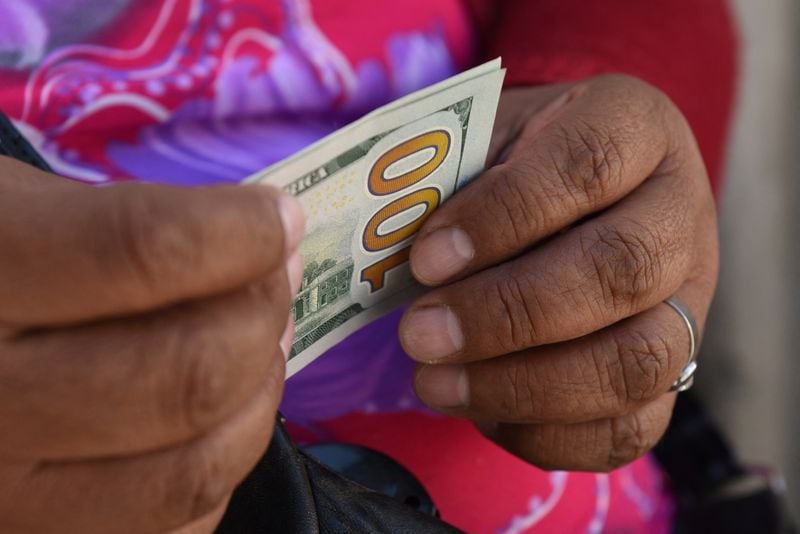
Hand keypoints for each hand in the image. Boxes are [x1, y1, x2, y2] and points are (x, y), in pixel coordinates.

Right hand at [0, 157, 303, 532]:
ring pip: (195, 470)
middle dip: (262, 317)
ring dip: (259, 396)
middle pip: (190, 374)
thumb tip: (263, 241)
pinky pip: (177, 526)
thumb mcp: (16, 209)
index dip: (243, 233)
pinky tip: (212, 414)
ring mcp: (9, 500)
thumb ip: (130, 225)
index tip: (278, 219)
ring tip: (258, 344)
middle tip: (272, 281)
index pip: (148, 252)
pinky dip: (219, 466)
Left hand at [399, 76, 717, 470]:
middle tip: (419, 334)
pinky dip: (548, 433)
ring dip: (524, 385)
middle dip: (508, 314)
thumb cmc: (514, 164)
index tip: (426, 258)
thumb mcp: (483, 138)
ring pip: (637, 360)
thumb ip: (450, 176)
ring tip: (436, 381)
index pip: (587, 164)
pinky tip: (481, 411)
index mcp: (636, 128)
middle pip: (621, 271)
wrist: (572, 200)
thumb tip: (389, 246)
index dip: (503, 215)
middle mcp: (678, 214)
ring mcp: (688, 300)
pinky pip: (631, 427)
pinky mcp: (673, 372)